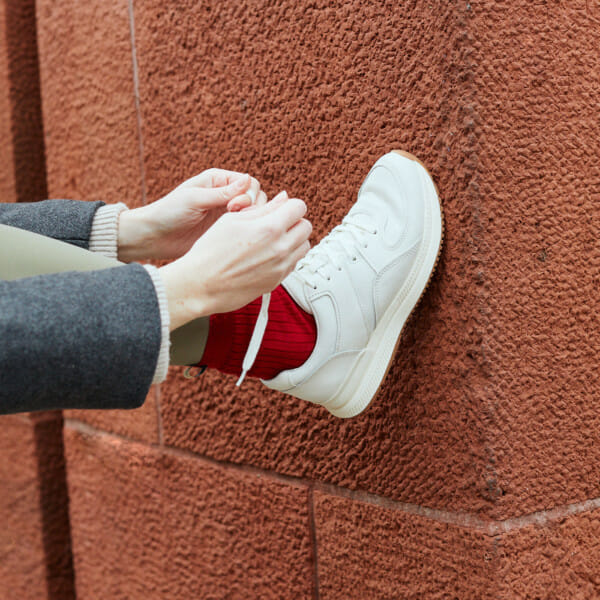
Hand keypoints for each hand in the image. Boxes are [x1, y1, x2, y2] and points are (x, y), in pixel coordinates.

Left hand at [117, 169, 265, 261]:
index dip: (249, 194)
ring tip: (235, 228)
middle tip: (235, 216)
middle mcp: (225, 196)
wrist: (154, 237)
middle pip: (256, 198)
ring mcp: (227, 214)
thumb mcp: (195, 199)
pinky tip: (235, 237)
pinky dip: (246, 232)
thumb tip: (248, 180)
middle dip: (252, 207)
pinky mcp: (225, 231)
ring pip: (253, 215)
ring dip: (251, 220)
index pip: (250, 183)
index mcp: (218, 181)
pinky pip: (244, 230)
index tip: (234, 206)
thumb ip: (222, 192)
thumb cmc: (169, 212)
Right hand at [159, 192, 311, 330]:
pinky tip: (268, 255)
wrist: (201, 284)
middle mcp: (280, 248)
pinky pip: (294, 264)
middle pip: (306, 226)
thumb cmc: (210, 252)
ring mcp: (280, 267)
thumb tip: (282, 199)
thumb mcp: (232, 219)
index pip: (299, 207)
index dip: (289, 205)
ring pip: (304, 247)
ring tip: (273, 240)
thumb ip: (263, 209)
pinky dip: (287, 257)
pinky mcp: (277, 281)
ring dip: (294, 240)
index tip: (281, 208)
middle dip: (294, 221)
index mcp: (269, 228)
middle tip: (277, 223)